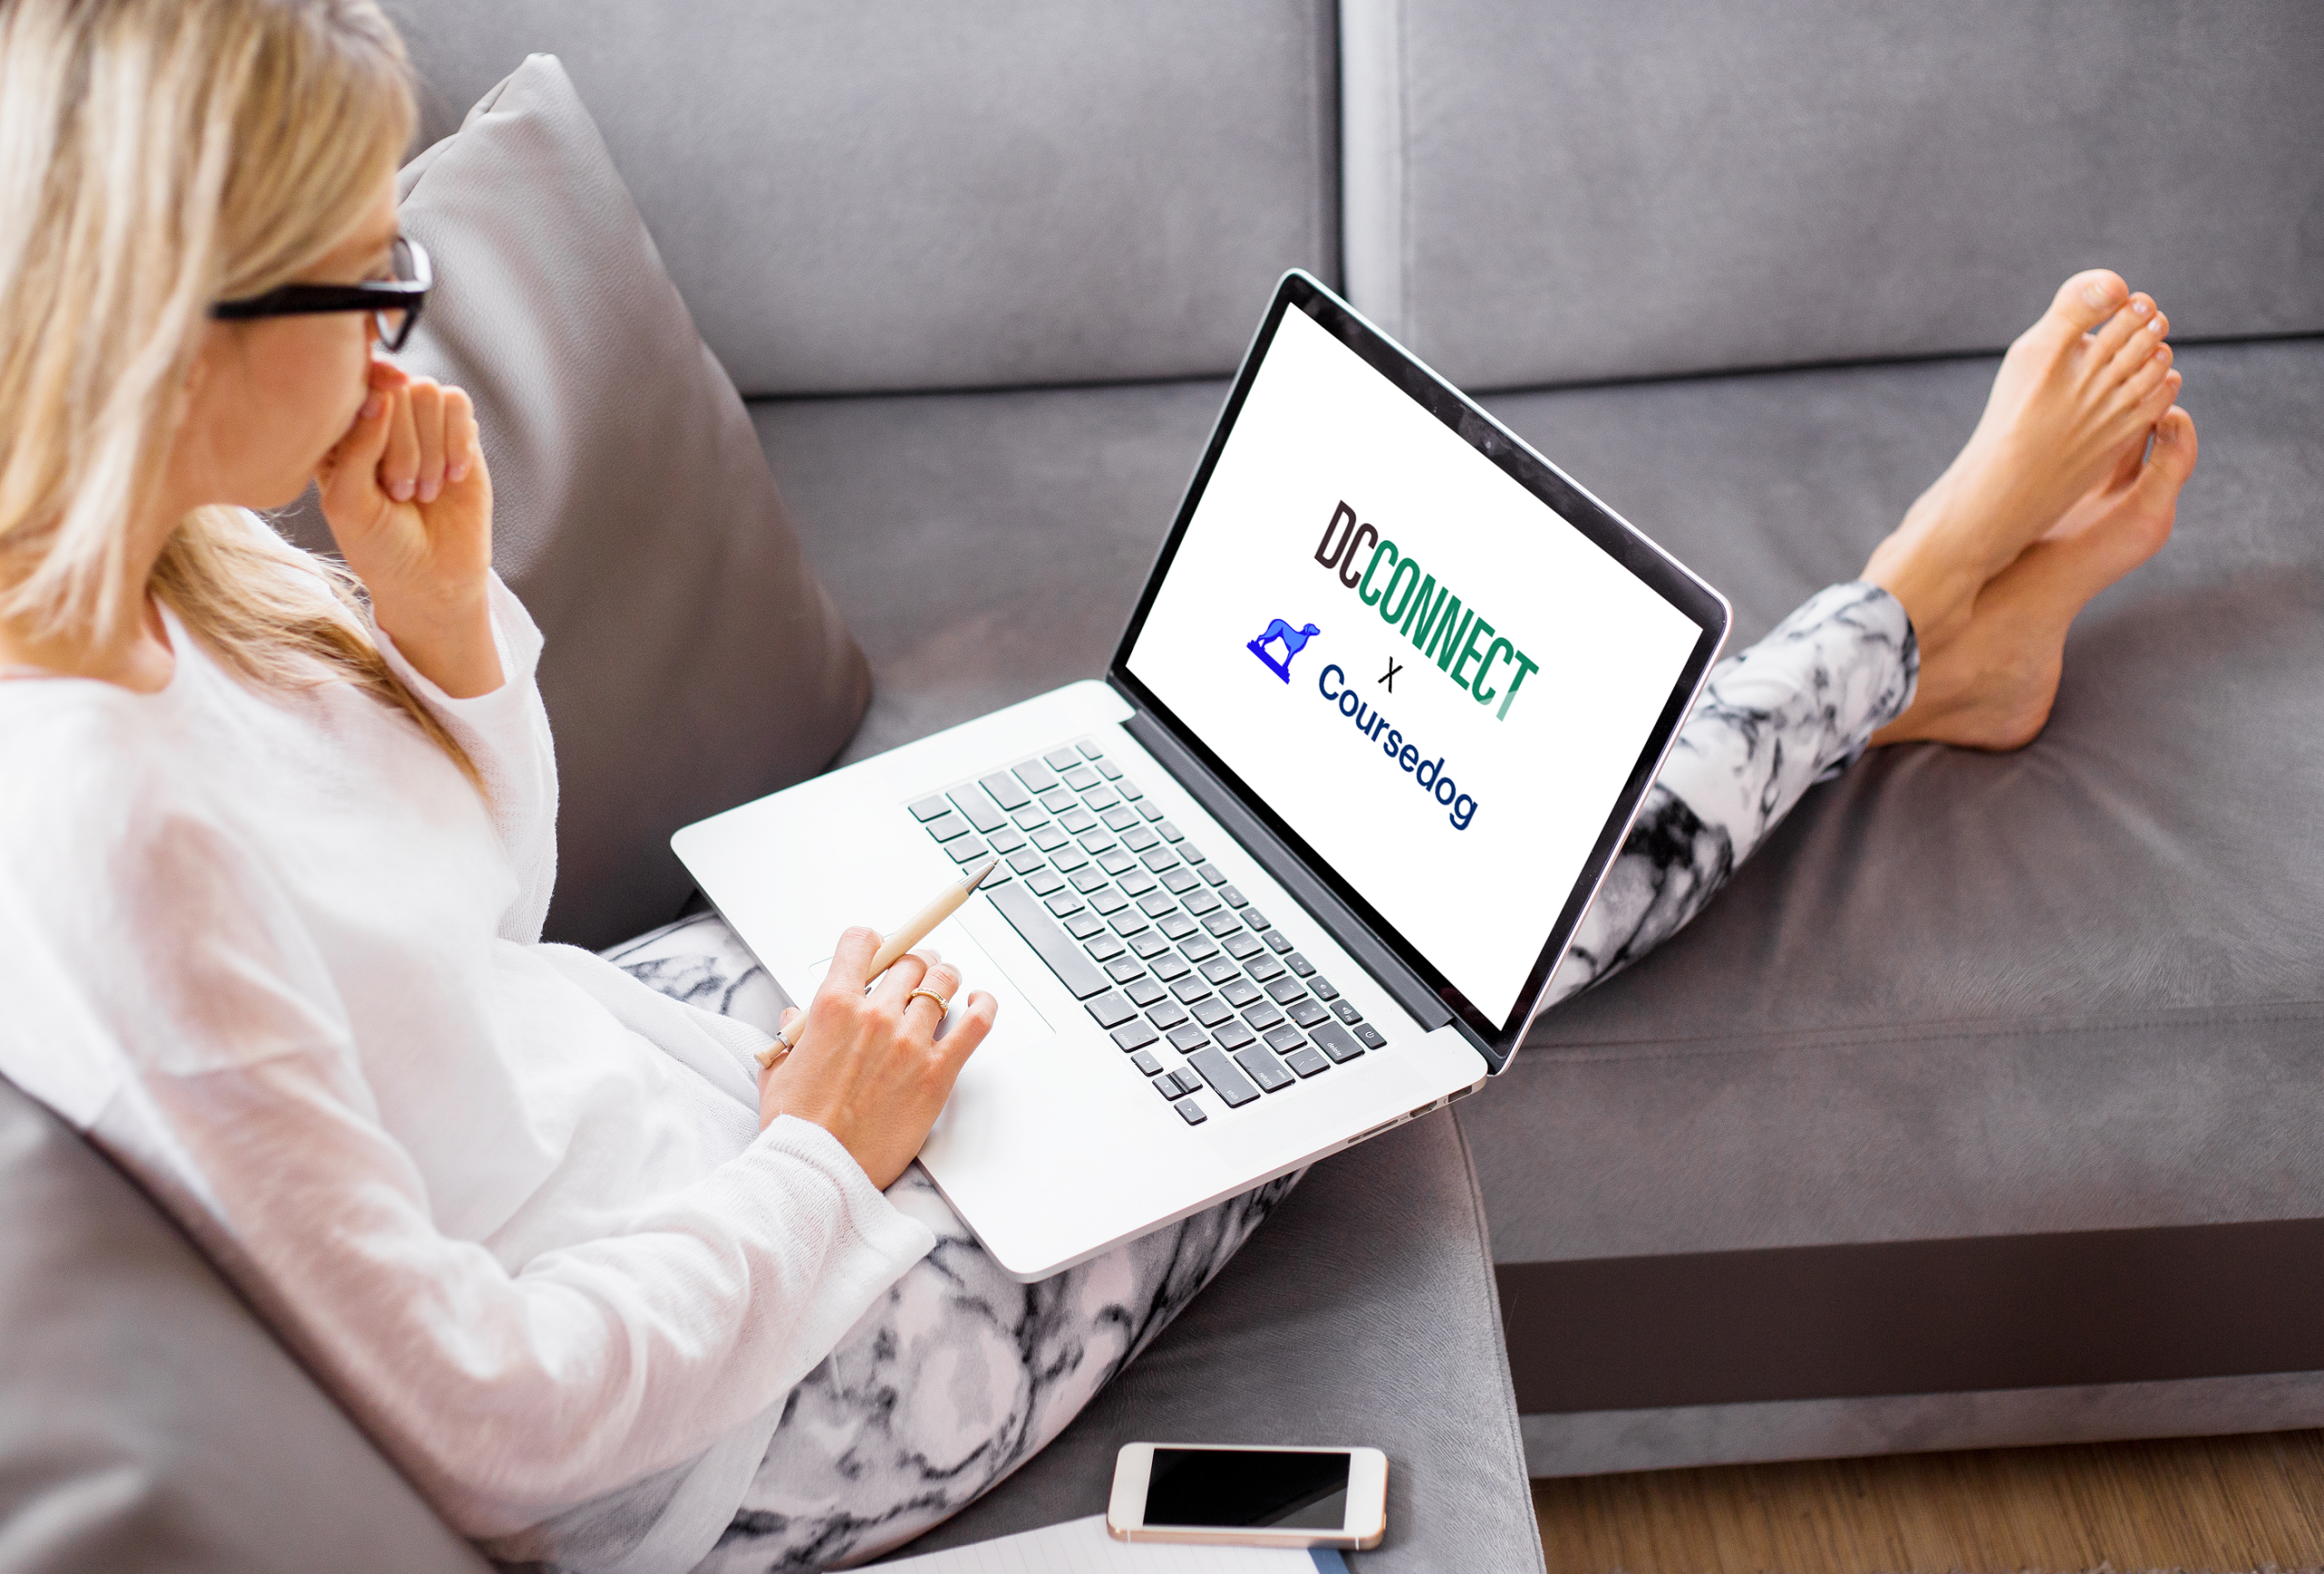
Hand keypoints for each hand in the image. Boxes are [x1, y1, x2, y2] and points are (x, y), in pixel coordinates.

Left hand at [316, 357, 501, 696]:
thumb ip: (357, 447)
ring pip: (428, 394)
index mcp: (340, 433)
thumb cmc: (379, 545)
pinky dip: (458, 441)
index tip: (377, 446)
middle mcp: (380, 421)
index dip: (369, 402)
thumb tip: (383, 396)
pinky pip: (459, 405)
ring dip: (430, 448)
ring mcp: (421, 425)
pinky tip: (453, 477)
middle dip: (403, 447)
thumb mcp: (348, 502)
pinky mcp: (459, 435)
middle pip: (396, 391)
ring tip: (426, 491)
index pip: (352, 386)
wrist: (431, 578)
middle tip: (402, 494)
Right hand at [757, 926, 998, 1188]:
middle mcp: (875, 1016)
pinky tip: (980, 1001)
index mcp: (833, 1006)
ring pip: (943, 982)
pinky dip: (984, 1004)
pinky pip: (977, 1023)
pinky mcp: (939, 1072)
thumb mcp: (779, 1068)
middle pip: (910, 959)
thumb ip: (791, 1034)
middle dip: (913, 960)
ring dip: (945, 978)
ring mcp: (911, 1042)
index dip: (871, 942)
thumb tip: (795, 1015)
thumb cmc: (797, 1127)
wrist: (818, 1170)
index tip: (877, 951)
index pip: (861, 942)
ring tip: (944, 985)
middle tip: (914, 972)